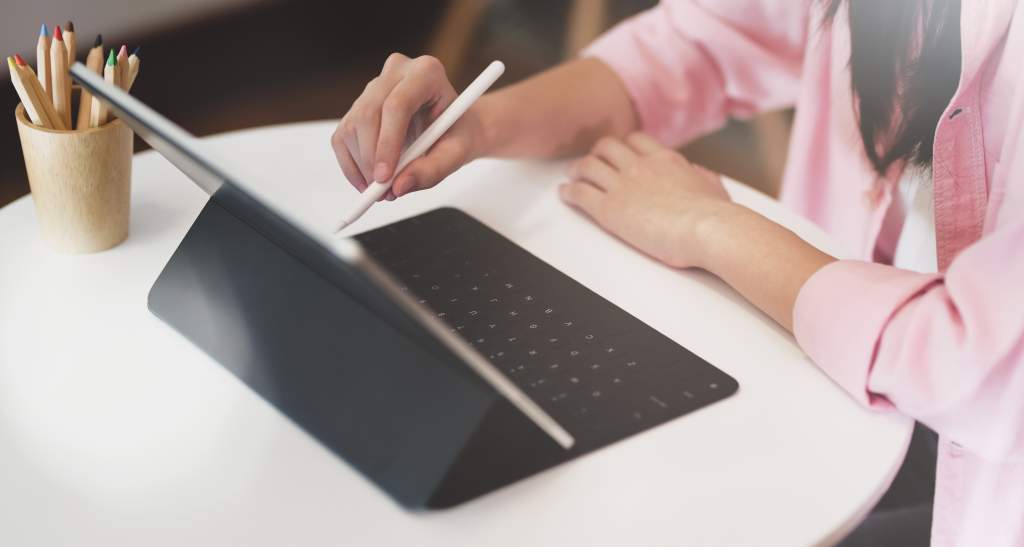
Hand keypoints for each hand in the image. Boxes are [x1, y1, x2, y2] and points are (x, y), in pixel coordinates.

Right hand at [330, 53, 482, 199]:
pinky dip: (351, 165)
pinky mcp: (358, 105)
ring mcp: (374, 86)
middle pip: (368, 114)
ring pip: (352, 127)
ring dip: (361, 165)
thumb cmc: (458, 134)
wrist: (454, 126)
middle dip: (371, 159)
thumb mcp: (457, 154)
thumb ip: (432, 171)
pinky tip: (367, 181)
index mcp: (426, 73)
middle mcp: (396, 72)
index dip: (387, 143)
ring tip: (383, 189)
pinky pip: (343, 136)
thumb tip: (398, 186)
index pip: (396, 106)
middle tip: (382, 191)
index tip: (385, 178)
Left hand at [559, 132, 734, 268]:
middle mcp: (641, 166)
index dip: (622, 145)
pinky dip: (568, 192)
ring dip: (577, 170)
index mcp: (666, 160)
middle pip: (607, 147)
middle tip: (590, 164)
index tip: (617, 152)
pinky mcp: (610, 209)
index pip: (635, 140)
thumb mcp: (713, 187)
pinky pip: (580, 193)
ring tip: (572, 177)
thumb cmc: (716, 216)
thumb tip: (700, 174)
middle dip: (596, 154)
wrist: (708, 228)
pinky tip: (564, 194)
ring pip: (588, 165)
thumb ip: (702, 177)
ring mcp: (623, 185)